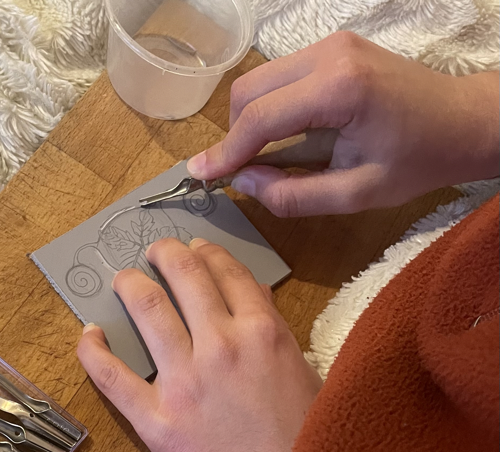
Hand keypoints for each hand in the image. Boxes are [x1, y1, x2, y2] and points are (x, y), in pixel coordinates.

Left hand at [77, 238, 321, 451]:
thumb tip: (248, 294)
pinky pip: (112, 375)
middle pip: (185, 276)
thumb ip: (273, 328)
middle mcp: (222, 345)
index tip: (195, 246)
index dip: (208, 252)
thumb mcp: (304, 372)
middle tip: (155, 250)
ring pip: (147, 309)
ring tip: (124, 279)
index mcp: (263, 332)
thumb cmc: (305, 438)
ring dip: (131, 285)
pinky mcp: (155, 418)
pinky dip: (94, 349)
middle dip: (165, 253)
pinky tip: (89, 333)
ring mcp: (184, 380)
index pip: (228, 272)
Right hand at [187, 31, 499, 216]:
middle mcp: (329, 54)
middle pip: (249, 91)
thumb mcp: (357, 193)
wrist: (463, 120)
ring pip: (259, 80)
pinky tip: (285, 133)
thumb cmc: (419, 160)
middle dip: (235, 134)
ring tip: (263, 156)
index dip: (226, 151)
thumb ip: (294, 194)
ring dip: (250, 120)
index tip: (201, 175)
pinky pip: (280, 76)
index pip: (261, 118)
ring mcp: (331, 44)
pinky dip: (270, 107)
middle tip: (239, 171)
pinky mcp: (333, 46)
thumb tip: (243, 182)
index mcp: (340, 89)